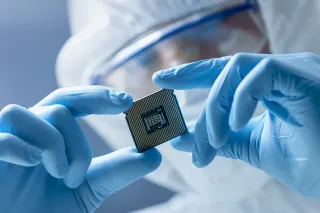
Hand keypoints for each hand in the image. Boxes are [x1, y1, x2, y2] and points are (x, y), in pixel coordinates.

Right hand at [0, 86, 160, 212]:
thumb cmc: (47, 210)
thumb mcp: (88, 189)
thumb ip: (117, 171)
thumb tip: (154, 154)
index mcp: (51, 134)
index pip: (74, 101)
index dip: (98, 95)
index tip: (127, 101)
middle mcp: (29, 130)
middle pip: (61, 105)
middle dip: (79, 138)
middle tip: (83, 171)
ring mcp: (6, 139)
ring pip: (37, 114)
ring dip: (56, 146)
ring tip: (59, 178)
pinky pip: (3, 137)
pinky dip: (23, 149)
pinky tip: (32, 165)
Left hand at [153, 53, 319, 198]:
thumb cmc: (310, 160)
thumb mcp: (253, 148)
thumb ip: (221, 140)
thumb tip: (182, 138)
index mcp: (269, 86)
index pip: (223, 71)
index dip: (191, 74)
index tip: (162, 80)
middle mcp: (278, 72)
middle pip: (224, 69)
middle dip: (192, 87)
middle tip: (176, 127)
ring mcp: (291, 70)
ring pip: (235, 71)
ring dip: (215, 109)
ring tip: (211, 143)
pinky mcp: (301, 75)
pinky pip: (258, 76)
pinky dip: (239, 101)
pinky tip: (233, 126)